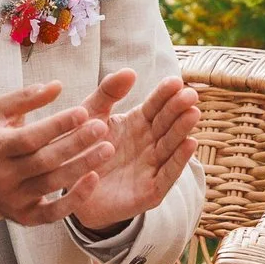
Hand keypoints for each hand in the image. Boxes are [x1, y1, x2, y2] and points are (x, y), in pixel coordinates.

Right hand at [0, 79, 118, 248]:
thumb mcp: (0, 116)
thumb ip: (26, 98)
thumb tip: (56, 86)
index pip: (29, 137)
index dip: (57, 125)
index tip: (83, 112)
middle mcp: (4, 175)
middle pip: (43, 160)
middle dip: (74, 143)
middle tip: (102, 127)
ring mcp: (15, 198)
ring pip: (51, 184)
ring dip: (81, 166)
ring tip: (107, 149)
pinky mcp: (27, 217)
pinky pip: (53, 213)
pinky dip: (74, 199)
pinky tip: (93, 179)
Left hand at [67, 72, 200, 232]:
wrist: (72, 193)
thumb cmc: (85, 151)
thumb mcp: (91, 117)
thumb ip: (107, 94)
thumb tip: (129, 71)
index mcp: (137, 125)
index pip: (154, 107)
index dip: (164, 94)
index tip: (174, 81)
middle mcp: (149, 144)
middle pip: (166, 124)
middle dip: (178, 109)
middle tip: (190, 94)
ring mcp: (152, 167)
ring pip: (170, 146)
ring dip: (182, 130)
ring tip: (192, 113)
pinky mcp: (150, 191)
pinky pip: (167, 175)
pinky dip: (178, 161)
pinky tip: (190, 144)